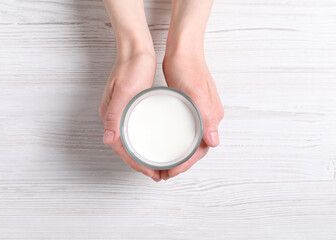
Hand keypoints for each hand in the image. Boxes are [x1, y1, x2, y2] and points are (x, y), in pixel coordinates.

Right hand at [99, 50, 161, 181]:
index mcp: (110, 115)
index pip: (120, 148)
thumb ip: (114, 115)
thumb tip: (107, 139)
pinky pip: (135, 131)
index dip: (135, 163)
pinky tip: (154, 143)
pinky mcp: (130, 107)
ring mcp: (122, 112)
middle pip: (125, 148)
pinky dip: (143, 142)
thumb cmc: (130, 67)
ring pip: (131, 141)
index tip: (150, 173)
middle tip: (158, 174)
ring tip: (158, 165)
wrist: (135, 49)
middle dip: (140, 164)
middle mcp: (114, 117)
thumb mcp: (124, 91)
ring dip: (142, 155)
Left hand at [160, 0, 222, 179]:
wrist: (183, 50)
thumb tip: (213, 142)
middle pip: (196, 149)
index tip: (170, 172)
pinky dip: (176, 142)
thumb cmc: (189, 67)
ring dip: (178, 155)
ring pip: (189, 142)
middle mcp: (207, 118)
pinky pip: (184, 131)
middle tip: (163, 173)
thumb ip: (206, 117)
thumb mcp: (195, 92)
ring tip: (162, 164)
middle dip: (181, 164)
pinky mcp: (189, 108)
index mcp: (211, 117)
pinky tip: (164, 143)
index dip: (185, 164)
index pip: (200, 150)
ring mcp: (199, 113)